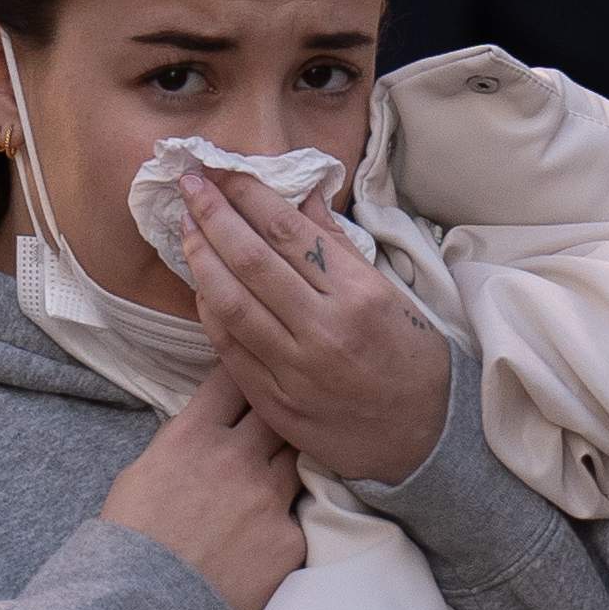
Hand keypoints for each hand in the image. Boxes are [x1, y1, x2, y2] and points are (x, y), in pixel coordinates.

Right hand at [103, 368, 306, 609]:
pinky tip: (260, 538)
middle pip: (278, 412)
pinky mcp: (290, 539)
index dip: (245, 374)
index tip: (250, 377)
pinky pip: (298, 517)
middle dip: (276, 414)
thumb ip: (182, 444)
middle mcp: (237, 459)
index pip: (234, 379)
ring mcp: (269, 499)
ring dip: (285, 465)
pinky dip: (283, 522)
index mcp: (193, 437)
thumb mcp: (140, 475)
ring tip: (267, 482)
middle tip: (273, 425)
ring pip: (297, 459)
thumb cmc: (129, 546)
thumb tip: (206, 432)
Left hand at [183, 167, 451, 486]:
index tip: (223, 171)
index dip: (248, 196)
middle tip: (190, 185)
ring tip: (186, 229)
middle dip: (213, 215)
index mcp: (358, 295)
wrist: (422, 438)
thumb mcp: (392, 295)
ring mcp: (295, 370)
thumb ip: (339, 247)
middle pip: (251, 261)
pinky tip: (200, 286)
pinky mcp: (276, 402)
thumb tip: (301, 196)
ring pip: (231, 304)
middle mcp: (324, 329)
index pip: (288, 231)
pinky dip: (209, 312)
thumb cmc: (411, 360)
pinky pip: (228, 349)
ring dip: (201, 260)